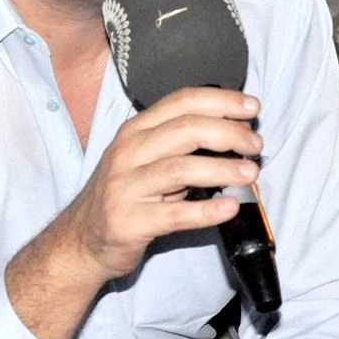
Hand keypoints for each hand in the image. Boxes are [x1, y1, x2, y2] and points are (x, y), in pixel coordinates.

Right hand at [65, 87, 261, 281]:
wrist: (83, 237)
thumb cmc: (123, 193)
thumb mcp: (143, 157)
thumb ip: (180, 142)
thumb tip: (234, 130)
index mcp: (136, 130)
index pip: (182, 101)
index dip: (221, 101)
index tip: (250, 108)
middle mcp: (128, 152)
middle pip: (185, 129)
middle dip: (228, 132)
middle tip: (255, 144)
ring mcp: (126, 186)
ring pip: (181, 169)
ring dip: (223, 169)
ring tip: (250, 173)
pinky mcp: (130, 221)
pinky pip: (175, 214)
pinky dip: (206, 211)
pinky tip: (229, 207)